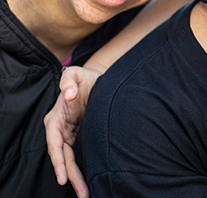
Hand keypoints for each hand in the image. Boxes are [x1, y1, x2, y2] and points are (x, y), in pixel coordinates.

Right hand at [43, 66, 100, 197]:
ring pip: (72, 159)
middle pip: (64, 158)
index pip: (55, 144)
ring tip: (86, 193)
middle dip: (71, 176)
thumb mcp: (76, 74)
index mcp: (55, 119)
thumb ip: (69, 81)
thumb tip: (68, 95)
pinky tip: (91, 180)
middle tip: (82, 194)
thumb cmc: (85, 77)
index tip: (62, 177)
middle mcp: (61, 129)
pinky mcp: (83, 136)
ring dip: (78, 177)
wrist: (99, 78)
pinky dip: (84, 168)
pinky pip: (81, 155)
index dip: (58, 161)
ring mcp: (71, 134)